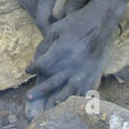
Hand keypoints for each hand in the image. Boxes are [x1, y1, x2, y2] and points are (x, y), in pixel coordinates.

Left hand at [24, 0, 122, 117]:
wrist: (100, 22)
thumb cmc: (76, 23)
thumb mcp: (55, 29)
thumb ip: (44, 46)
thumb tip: (35, 61)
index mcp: (62, 52)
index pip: (43, 65)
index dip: (33, 68)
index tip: (28, 70)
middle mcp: (72, 64)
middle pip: (52, 82)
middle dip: (39, 91)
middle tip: (29, 98)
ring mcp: (84, 70)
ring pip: (68, 90)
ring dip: (57, 99)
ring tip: (49, 106)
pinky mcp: (93, 73)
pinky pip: (84, 90)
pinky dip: (77, 97)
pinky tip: (71, 103)